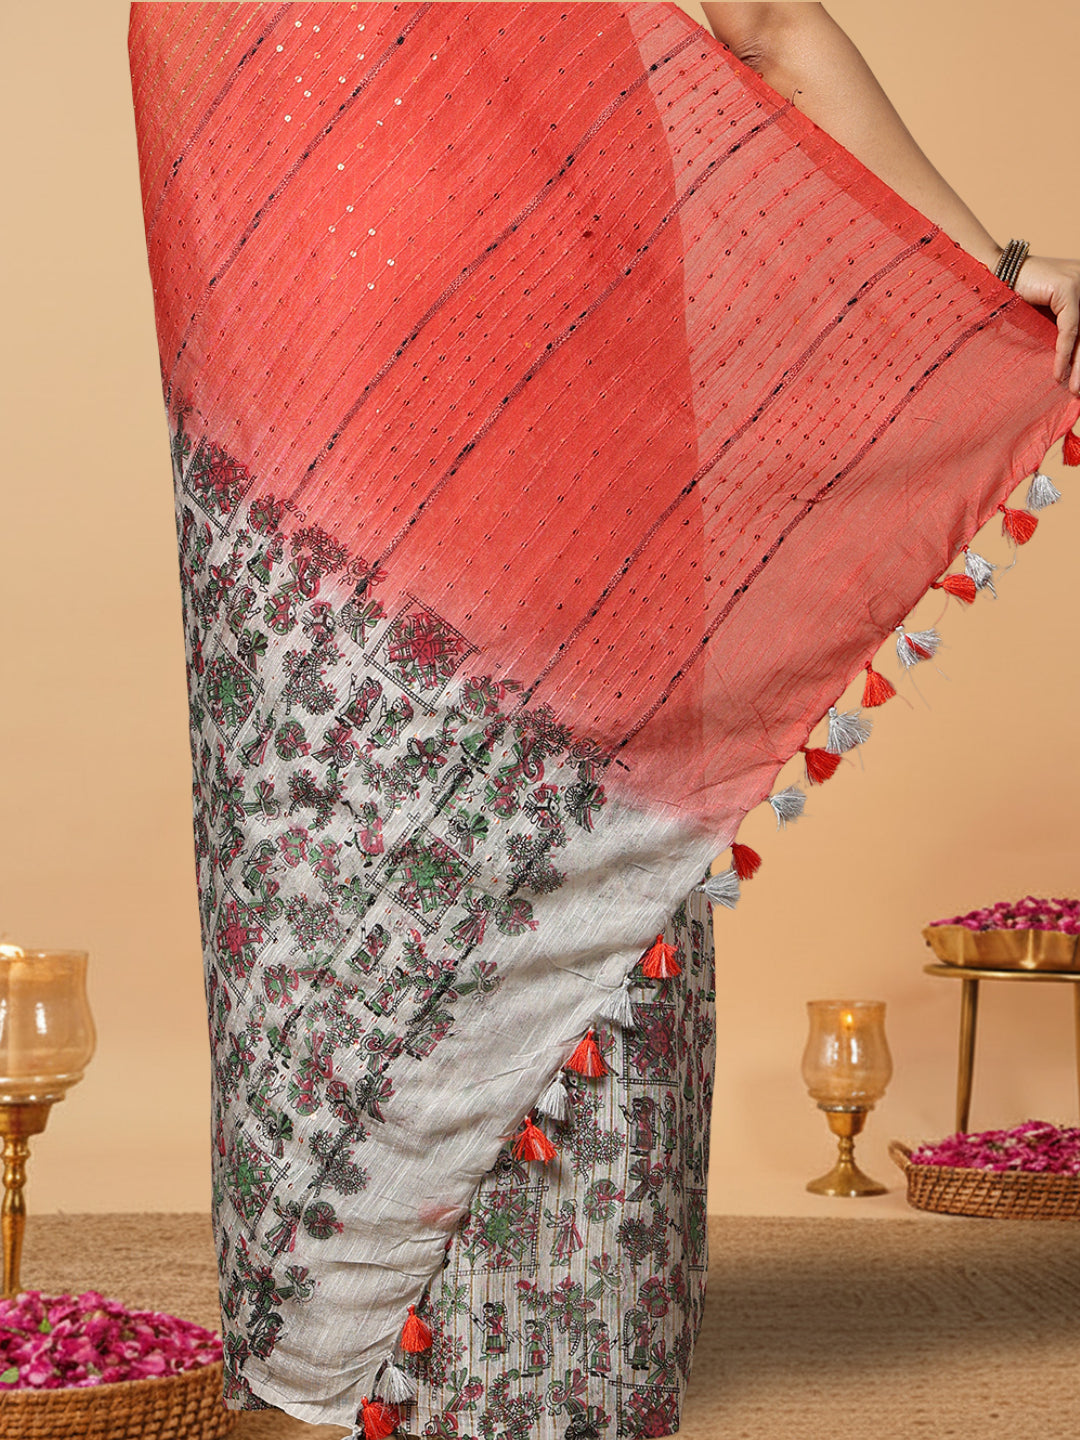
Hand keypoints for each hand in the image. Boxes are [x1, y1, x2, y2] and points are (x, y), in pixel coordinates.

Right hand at [1012, 254, 1079, 395]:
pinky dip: (1064, 353)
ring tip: (1073, 389)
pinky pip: (1070, 329)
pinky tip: (1058, 374)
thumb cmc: (1012, 298)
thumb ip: (1058, 333)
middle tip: (1078, 391)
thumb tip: (1067, 365)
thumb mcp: (1042, 319)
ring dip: (1078, 365)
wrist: (993, 275)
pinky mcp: (1070, 288)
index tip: (1077, 381)